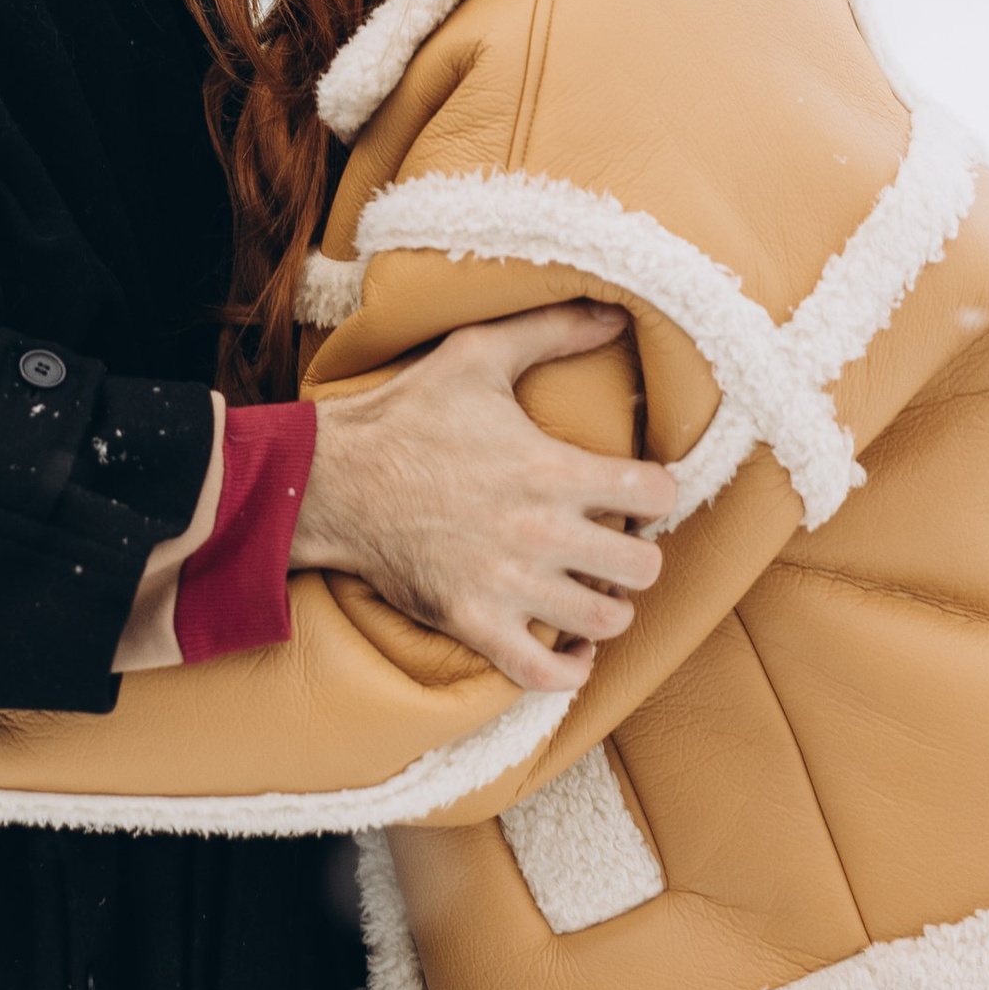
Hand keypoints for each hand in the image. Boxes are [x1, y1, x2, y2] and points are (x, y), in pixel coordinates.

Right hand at [290, 303, 673, 695]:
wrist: (332, 480)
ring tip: (592, 586)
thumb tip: (618, 315)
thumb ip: (553, 330)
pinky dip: (570, 669)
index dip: (656, 491)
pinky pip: (545, 673)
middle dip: (637, 553)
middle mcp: (540, 534)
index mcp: (550, 469)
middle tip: (614, 541)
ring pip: (605, 621)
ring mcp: (508, 585)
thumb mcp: (479, 355)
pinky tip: (571, 647)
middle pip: (642, 567)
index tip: (635, 490)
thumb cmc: (407, 416)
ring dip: (608, 605)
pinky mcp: (474, 623)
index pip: (656, 495)